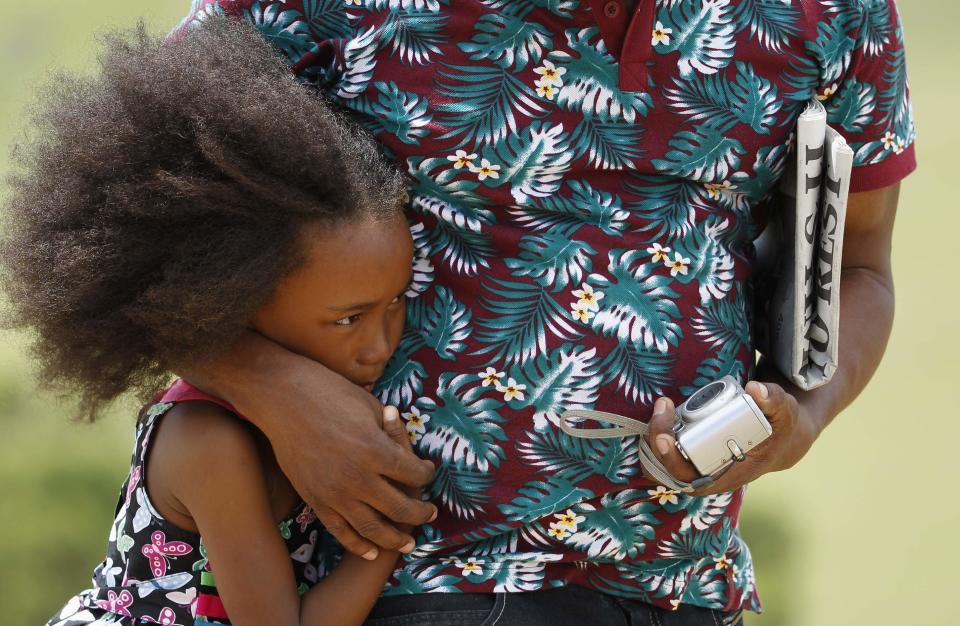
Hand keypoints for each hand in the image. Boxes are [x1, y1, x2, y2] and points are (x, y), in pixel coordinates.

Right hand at [202, 337, 437, 560]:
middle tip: (430, 514)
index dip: (426, 474)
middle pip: (400, 508)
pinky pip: (341, 531)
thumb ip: (392, 434)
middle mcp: (358, 477)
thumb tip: (408, 452)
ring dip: (396, 539)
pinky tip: (373, 551)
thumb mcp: (371, 407)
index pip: (414, 474)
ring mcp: (335, 492)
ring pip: (373, 528)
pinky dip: (359, 545)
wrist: (283, 398)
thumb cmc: (330, 393)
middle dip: (420, 513)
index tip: (428, 471)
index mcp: (376, 450)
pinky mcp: (315, 499)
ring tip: (409, 543)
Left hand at [644, 381, 819, 495]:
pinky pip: (671, 456)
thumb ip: (773, 399)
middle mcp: (716, 474)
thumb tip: (755, 390)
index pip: (694, 479)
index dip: (673, 462)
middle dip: (658, 443)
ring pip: (667, 465)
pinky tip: (659, 418)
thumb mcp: (784, 411)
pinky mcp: (700, 456)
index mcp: (734, 472)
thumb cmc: (782, 426)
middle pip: (673, 471)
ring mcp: (705, 467)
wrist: (785, 439)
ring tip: (661, 408)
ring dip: (656, 439)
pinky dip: (661, 439)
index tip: (663, 437)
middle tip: (662, 408)